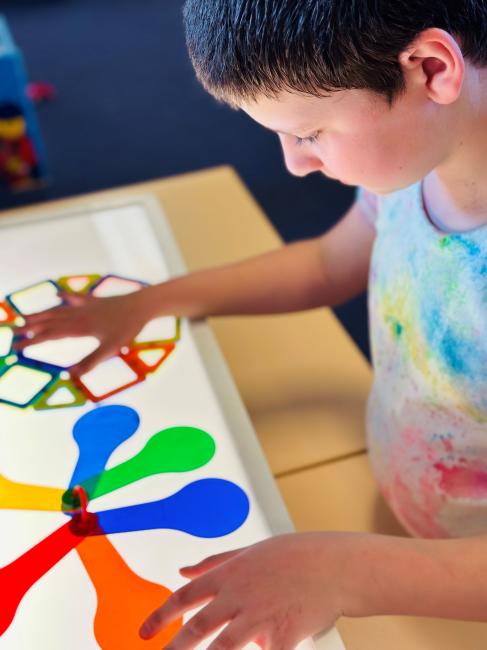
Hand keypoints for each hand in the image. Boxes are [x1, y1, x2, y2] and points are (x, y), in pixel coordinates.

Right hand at [14, 288, 154, 374]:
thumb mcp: (109, 349)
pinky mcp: (95, 300)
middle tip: (14, 332)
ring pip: (58, 310)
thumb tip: (70, 376)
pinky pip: (75, 298)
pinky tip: (57, 293)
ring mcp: (85, 306)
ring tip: (26, 317)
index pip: (50, 335)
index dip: (32, 341)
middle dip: (31, 328)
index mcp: (79, 327)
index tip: (16, 347)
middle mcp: (78, 315)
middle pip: (49, 321)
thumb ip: (90, 362)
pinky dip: (64, 296)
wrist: (141, 304)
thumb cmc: (127, 327)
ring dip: (41, 314)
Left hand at [139, 533, 347, 649]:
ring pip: (223, 648)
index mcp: (229, 574)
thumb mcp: (249, 551)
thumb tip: (182, 570)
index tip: (142, 633)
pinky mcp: (283, 636)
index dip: (161, 615)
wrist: (334, 565)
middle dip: (174, 648)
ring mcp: (260, 617)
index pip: (185, 596)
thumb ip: (214, 563)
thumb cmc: (292, 556)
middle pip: (198, 627)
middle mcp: (239, 596)